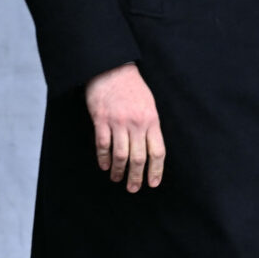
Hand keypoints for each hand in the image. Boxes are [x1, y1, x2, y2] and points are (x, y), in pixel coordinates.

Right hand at [84, 63, 164, 191]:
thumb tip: (151, 149)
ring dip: (119, 171)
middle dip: (137, 177)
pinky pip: (102, 145)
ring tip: (117, 179)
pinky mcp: (101, 120)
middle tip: (133, 189)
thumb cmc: (132, 87)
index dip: (156, 170)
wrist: (111, 69)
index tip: (153, 183)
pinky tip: (104, 166)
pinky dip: (103, 158)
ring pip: (120, 155)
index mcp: (152, 120)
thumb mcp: (149, 104)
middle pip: (139, 157)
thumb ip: (151, 125)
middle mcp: (136, 123)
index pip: (157, 151)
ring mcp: (118, 122)